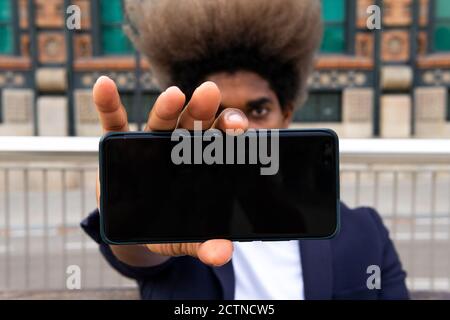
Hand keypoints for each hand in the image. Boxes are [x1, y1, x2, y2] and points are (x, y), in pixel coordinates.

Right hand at [93, 76, 248, 266]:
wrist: (137, 226)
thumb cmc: (168, 225)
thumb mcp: (185, 238)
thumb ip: (203, 244)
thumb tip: (221, 254)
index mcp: (201, 163)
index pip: (219, 142)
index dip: (229, 132)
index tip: (239, 128)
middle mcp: (178, 148)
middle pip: (193, 124)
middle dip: (202, 110)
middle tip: (211, 94)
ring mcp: (148, 144)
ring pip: (160, 122)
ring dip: (166, 107)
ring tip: (175, 94)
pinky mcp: (118, 147)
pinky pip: (112, 123)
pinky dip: (107, 105)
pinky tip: (103, 86)